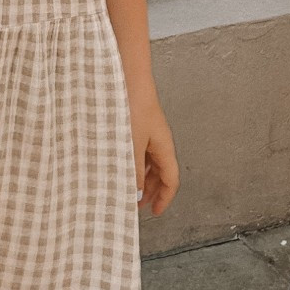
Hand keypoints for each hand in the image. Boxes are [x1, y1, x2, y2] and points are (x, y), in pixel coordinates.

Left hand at [126, 81, 178, 215]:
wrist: (127, 76)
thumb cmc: (132, 106)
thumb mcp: (132, 144)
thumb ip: (134, 169)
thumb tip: (135, 190)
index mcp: (164, 146)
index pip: (171, 179)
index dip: (165, 198)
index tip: (155, 213)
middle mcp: (159, 141)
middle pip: (161, 173)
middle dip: (151, 191)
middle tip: (137, 205)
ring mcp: (148, 132)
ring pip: (149, 162)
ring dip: (141, 178)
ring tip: (126, 189)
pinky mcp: (136, 124)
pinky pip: (139, 151)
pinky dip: (133, 163)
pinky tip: (118, 166)